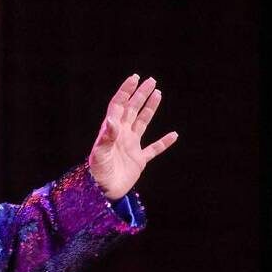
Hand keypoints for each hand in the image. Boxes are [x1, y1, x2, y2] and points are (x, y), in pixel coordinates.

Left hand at [88, 74, 178, 199]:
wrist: (101, 193)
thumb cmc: (97, 173)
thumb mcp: (100, 154)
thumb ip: (106, 137)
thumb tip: (112, 120)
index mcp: (111, 131)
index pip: (118, 105)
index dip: (126, 91)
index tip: (135, 78)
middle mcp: (121, 135)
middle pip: (132, 109)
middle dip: (140, 95)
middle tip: (150, 80)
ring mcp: (130, 146)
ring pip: (142, 123)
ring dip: (150, 109)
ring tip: (157, 93)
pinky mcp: (138, 160)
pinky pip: (154, 149)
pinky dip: (164, 142)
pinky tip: (173, 135)